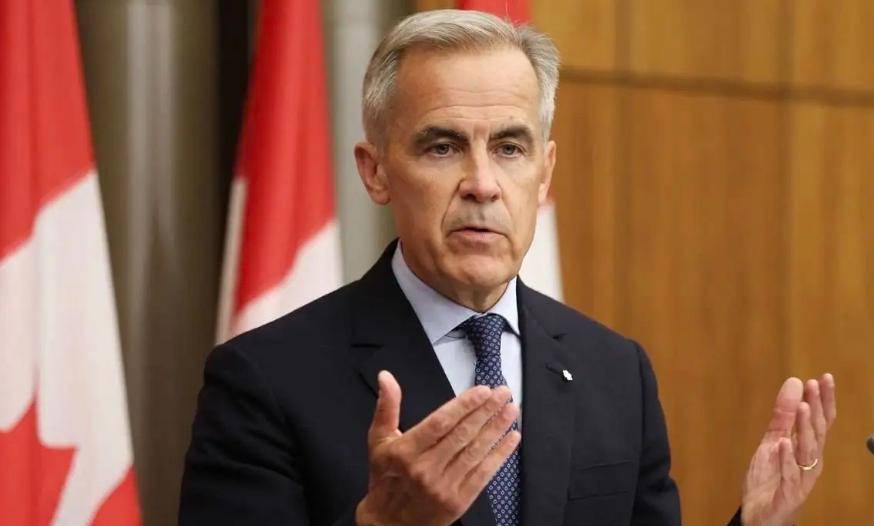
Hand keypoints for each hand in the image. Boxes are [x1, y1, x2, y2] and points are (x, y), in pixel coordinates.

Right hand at [355, 371, 519, 525]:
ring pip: (476, 451)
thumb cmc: (385, 477)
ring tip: (511, 410)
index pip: (440, 423)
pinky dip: (500, 454)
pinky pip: (483, 474)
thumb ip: (386, 406)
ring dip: (497, 428)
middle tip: (503, 393)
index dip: (463, 405)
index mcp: (405, 451)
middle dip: (486, 411)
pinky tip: (512, 438)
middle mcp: (425, 469)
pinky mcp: (458, 501)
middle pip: (462, 434)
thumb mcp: (378, 440)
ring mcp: (443, 486)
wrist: (389, 523)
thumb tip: (386, 376)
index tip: (483, 390)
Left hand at [741, 374, 836, 525]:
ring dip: (805, 428)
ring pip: (807, 450)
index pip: (821, 420)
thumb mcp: (773, 440)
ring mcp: (801, 477)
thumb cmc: (771, 478)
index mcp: (807, 447)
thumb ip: (783, 415)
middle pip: (817, 431)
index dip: (824, 400)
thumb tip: (794, 383)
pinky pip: (790, 474)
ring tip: (804, 407)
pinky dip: (786, 458)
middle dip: (817, 408)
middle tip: (815, 385)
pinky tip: (782, 443)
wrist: (760, 513)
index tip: (825, 378)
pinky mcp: (789, 492)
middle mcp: (810, 461)